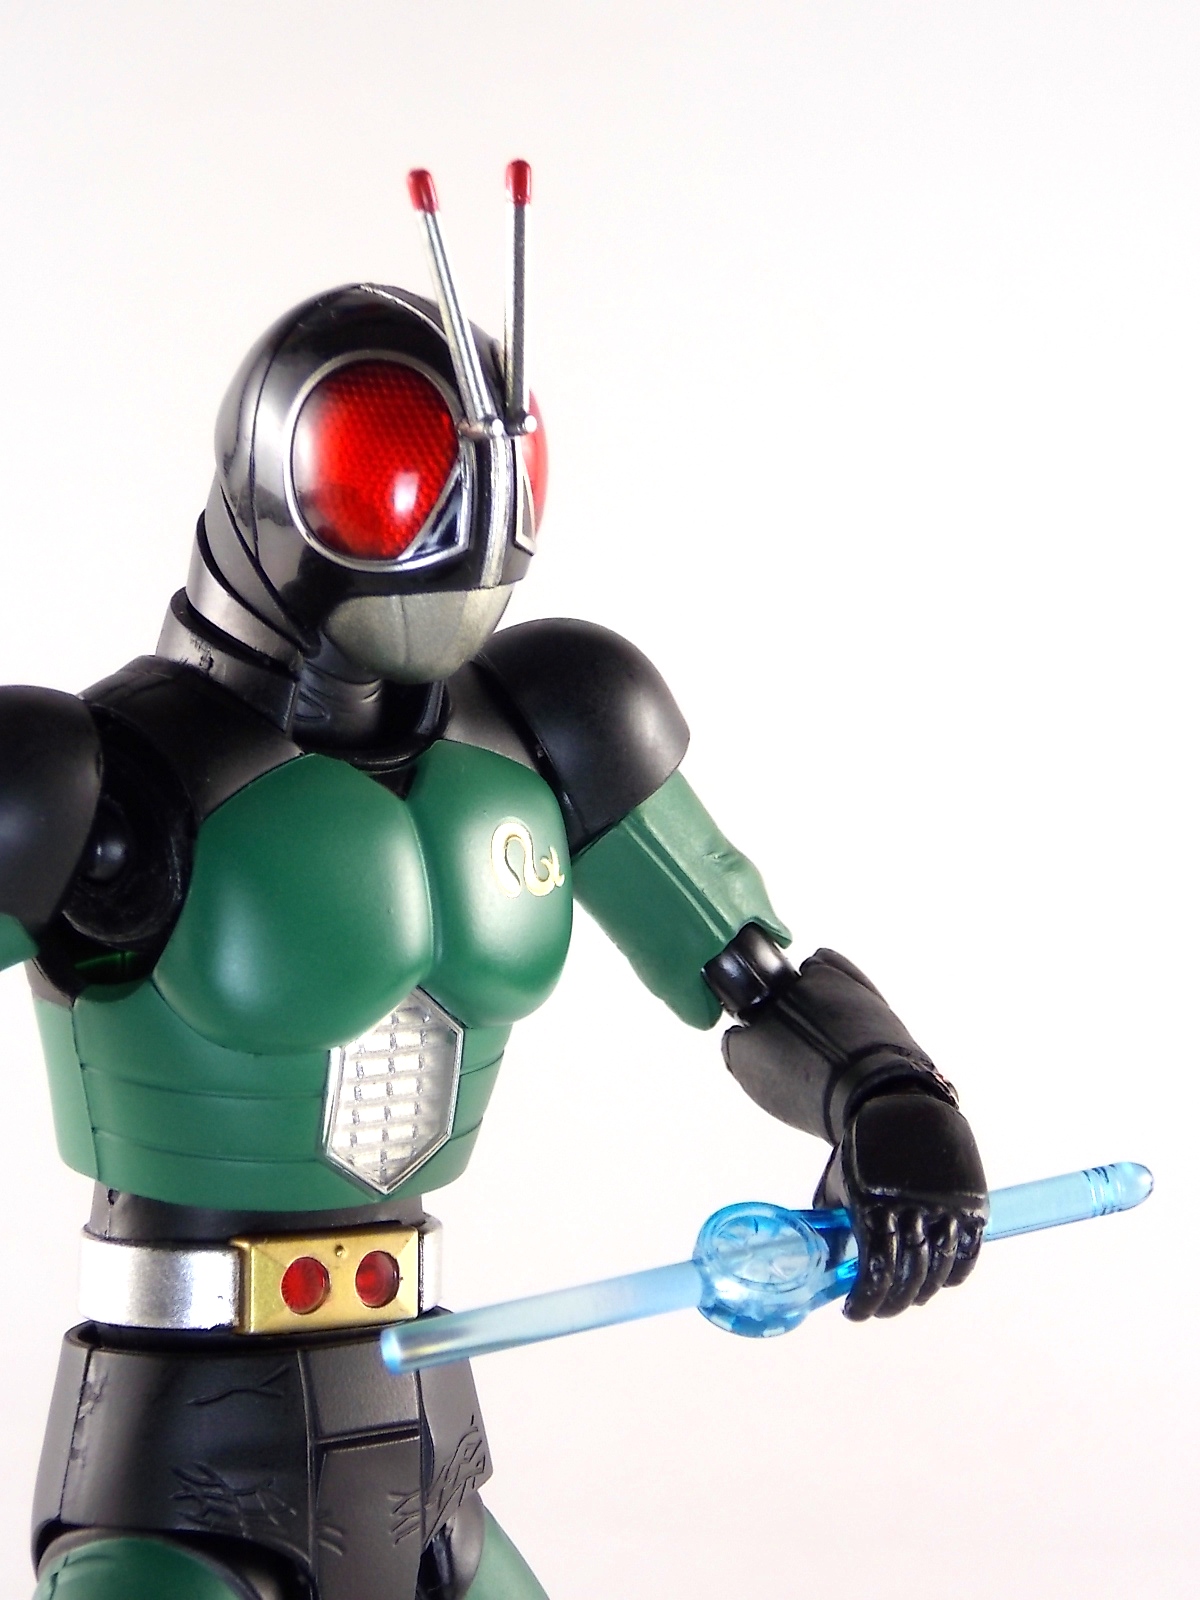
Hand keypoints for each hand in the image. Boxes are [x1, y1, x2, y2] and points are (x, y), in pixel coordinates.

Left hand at [816, 1089, 987, 1319]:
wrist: (904, 1106)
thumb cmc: (862, 1151)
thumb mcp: (838, 1184)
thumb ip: (833, 1226)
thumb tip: (827, 1271)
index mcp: (873, 1204)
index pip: (876, 1272)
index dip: (866, 1302)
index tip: (854, 1313)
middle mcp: (913, 1208)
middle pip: (909, 1278)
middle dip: (892, 1303)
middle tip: (880, 1310)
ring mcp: (946, 1206)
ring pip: (939, 1272)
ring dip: (921, 1293)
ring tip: (907, 1297)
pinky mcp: (971, 1204)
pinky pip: (967, 1255)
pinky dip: (953, 1275)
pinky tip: (937, 1281)